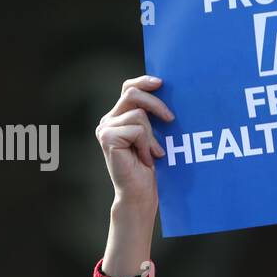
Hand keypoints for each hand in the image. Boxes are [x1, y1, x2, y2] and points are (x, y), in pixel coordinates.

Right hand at [96, 75, 173, 208]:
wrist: (140, 194)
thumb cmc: (151, 168)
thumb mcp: (154, 137)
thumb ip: (153, 117)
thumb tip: (167, 93)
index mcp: (118, 117)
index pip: (128, 88)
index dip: (144, 82)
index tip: (161, 83)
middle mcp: (108, 120)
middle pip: (132, 94)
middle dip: (156, 104)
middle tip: (171, 119)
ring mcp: (105, 128)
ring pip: (138, 114)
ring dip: (152, 135)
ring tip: (153, 153)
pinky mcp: (107, 137)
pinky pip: (137, 129)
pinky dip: (147, 144)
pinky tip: (146, 159)